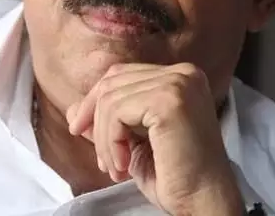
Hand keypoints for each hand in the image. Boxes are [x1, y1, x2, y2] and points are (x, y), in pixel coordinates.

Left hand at [66, 63, 243, 214]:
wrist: (202, 201)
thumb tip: (73, 109)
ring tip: (116, 168)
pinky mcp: (170, 100)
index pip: (121, 74)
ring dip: (104, 139)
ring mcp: (178, 83)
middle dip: (96, 121)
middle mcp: (183, 73)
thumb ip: (107, 121)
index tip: (80, 131)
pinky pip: (118, 112)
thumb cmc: (174, 176)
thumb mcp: (133, 142)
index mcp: (179, 77)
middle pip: (113, 81)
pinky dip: (111, 142)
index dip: (95, 101)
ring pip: (111, 98)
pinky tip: (124, 165)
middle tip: (103, 160)